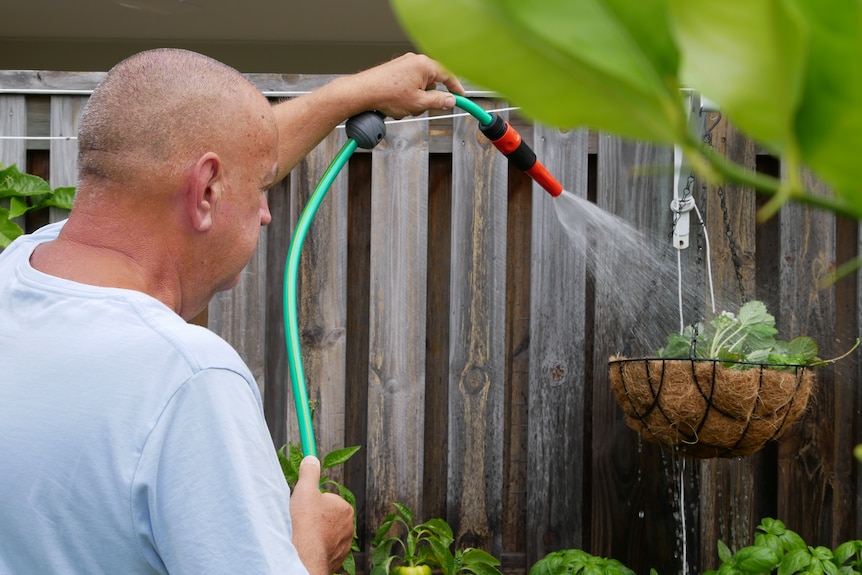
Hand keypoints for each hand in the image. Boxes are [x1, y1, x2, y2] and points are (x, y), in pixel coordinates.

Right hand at [290, 456, 354, 574]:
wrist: (304, 556)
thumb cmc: (306, 524)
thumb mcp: (305, 490)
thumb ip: (309, 473)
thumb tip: (311, 459)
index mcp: (344, 508)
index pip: (328, 499)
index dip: (314, 502)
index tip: (306, 506)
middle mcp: (348, 526)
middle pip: (328, 517)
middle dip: (317, 518)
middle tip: (303, 520)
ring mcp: (344, 544)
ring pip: (327, 533)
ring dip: (317, 533)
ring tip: (304, 534)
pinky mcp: (337, 559)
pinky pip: (326, 549)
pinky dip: (318, 547)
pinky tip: (308, 546)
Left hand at [346, 52, 464, 118]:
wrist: (362, 92)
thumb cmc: (386, 94)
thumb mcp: (418, 103)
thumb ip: (438, 102)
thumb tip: (449, 101)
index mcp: (424, 65)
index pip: (448, 75)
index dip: (456, 88)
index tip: (460, 96)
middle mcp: (414, 60)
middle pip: (432, 81)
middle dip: (428, 98)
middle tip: (420, 108)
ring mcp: (403, 64)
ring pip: (419, 85)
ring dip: (415, 99)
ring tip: (403, 107)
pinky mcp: (394, 70)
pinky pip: (408, 84)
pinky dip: (406, 96)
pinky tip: (396, 104)